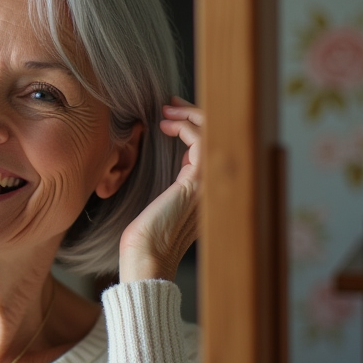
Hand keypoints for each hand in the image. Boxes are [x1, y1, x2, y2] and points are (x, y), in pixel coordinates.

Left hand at [119, 97, 201, 282]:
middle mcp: (213, 187)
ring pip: (214, 135)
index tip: (170, 114)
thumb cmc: (144, 237)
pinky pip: (201, 143)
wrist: (145, 258)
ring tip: (167, 110)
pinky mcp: (197, 183)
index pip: (211, 148)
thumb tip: (159, 158)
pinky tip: (166, 126)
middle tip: (170, 104)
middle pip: (218, 137)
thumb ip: (169, 184)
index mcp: (205, 191)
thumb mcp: (159, 202)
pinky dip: (185, 127)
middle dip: (194, 114)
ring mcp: (209, 185)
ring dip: (190, 116)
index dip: (194, 125)